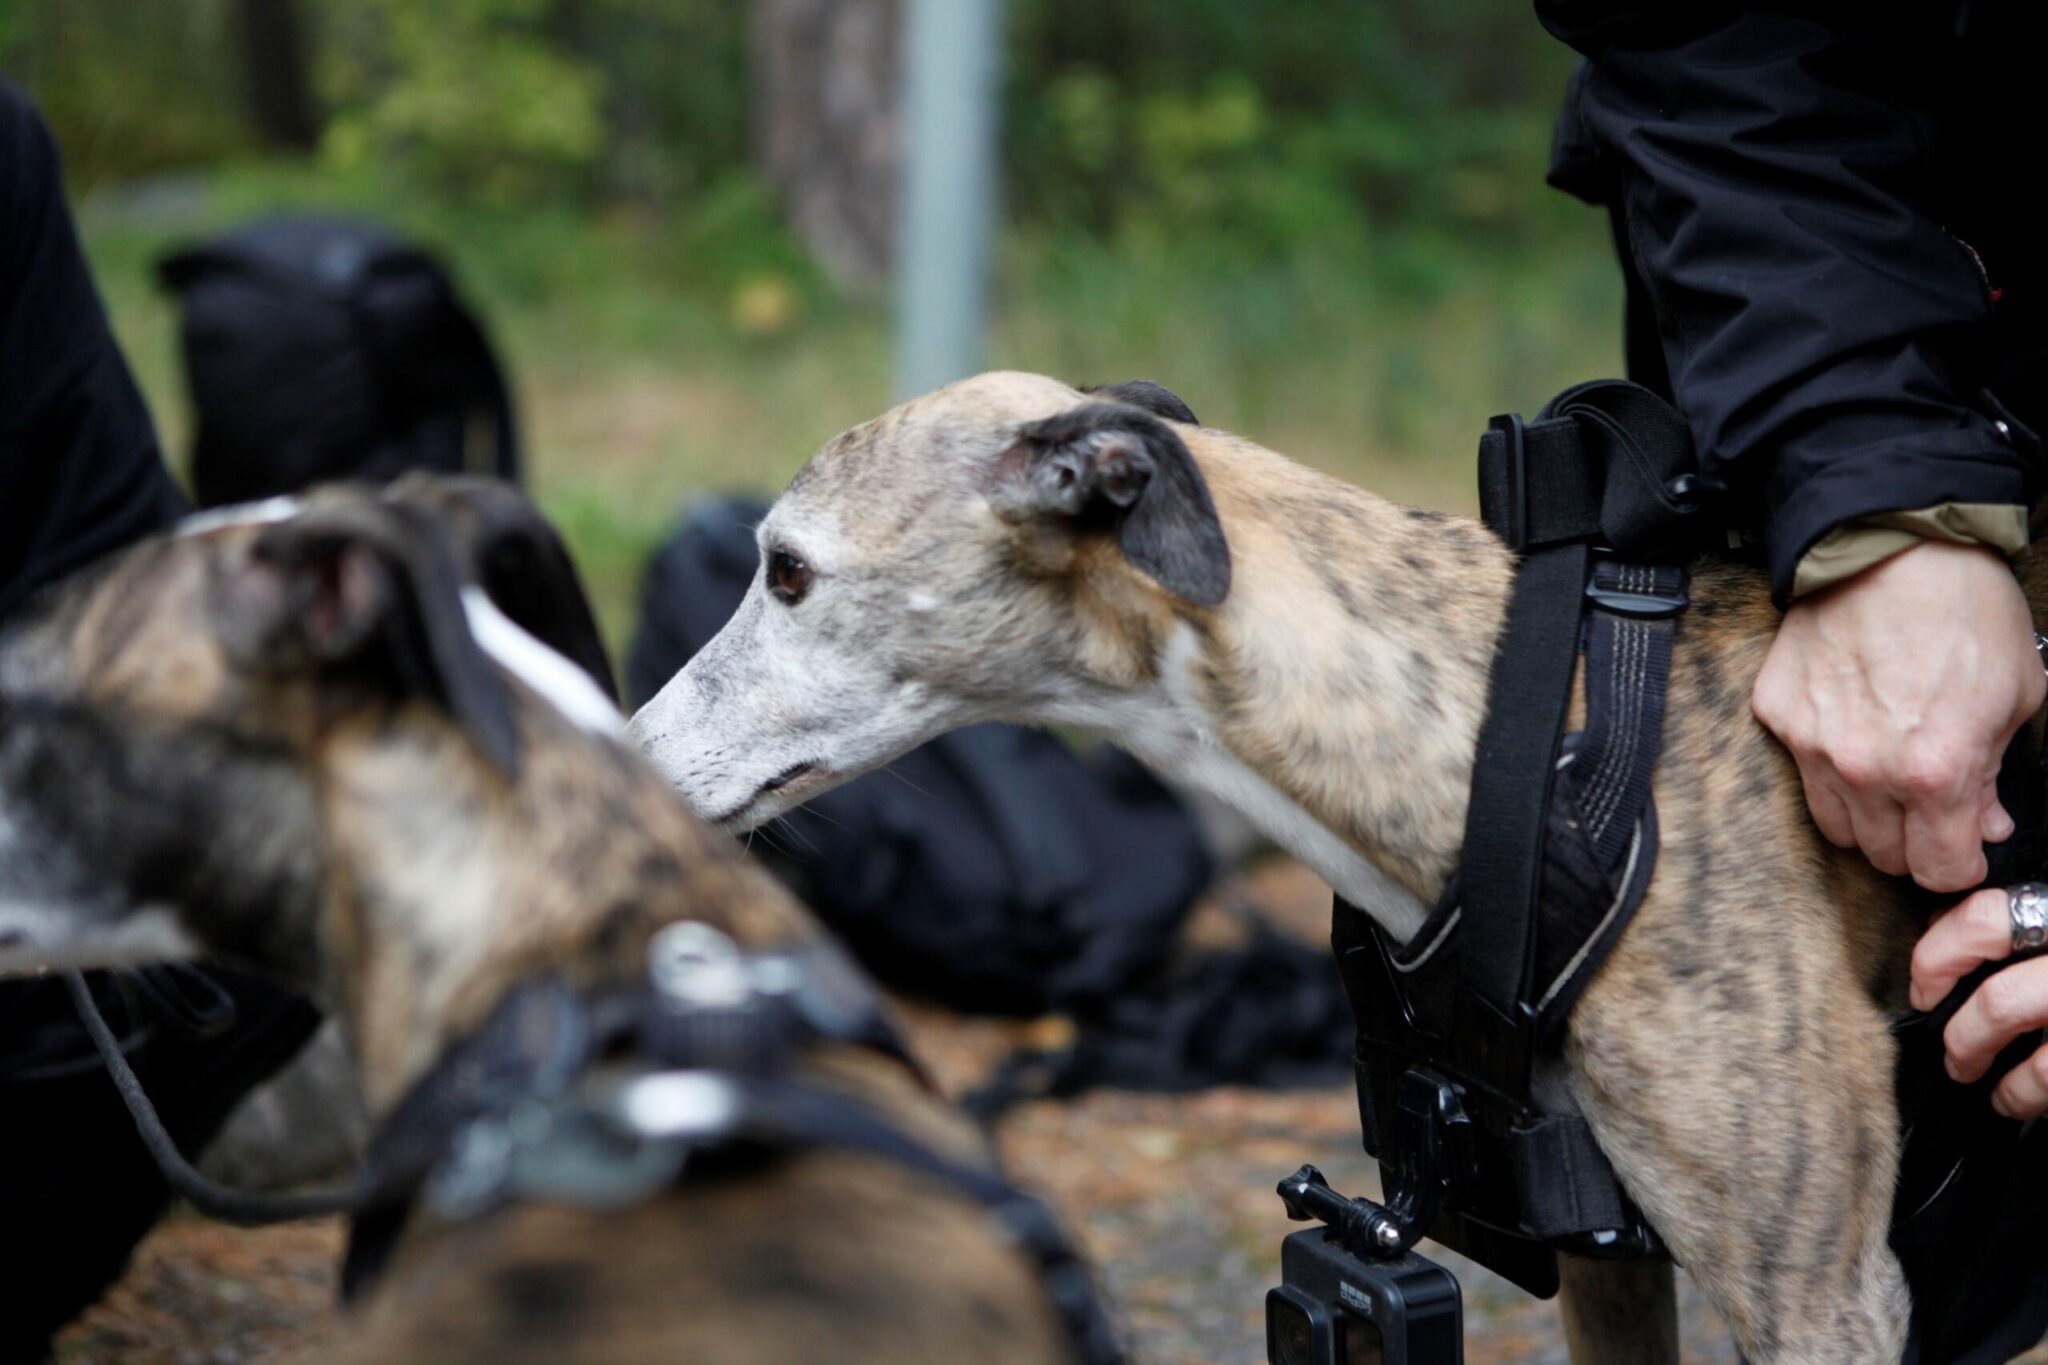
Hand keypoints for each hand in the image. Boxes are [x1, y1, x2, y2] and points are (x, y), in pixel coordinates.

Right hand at [1753, 540, 2042, 891]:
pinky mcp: (1777, 712)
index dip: (1959, 867)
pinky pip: (1799, 766)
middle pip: (1880, 856)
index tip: (1964, 850)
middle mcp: (1863, 770)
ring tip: (1891, 776)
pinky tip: (1854, 723)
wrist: (1895, 545)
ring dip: (1867, 815)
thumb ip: (1993, 775)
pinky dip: (1826, 762)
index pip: (1937, 871)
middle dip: (1914, 843)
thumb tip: (1979, 820)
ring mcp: (1810, 743)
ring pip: (1834, 825)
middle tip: (1933, 809)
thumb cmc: (1965, 611)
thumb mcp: (2016, 698)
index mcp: (1934, 774)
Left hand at [1910, 887, 2047, 1117]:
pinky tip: (2024, 1102)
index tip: (1925, 988)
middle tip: (1955, 1056)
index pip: (1986, 918)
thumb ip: (2020, 920)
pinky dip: (2034, 1096)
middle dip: (1966, 1037)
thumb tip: (1942, 932)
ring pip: (2045, 1061)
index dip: (1939, 956)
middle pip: (2006, 1001)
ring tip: (1995, 1092)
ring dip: (2010, 1086)